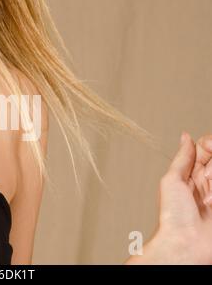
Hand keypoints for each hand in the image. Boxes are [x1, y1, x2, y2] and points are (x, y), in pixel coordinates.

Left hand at [127, 132, 211, 263]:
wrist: (187, 243)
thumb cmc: (174, 216)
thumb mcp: (172, 181)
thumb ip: (182, 158)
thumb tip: (185, 136)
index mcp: (193, 173)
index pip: (207, 146)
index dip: (210, 144)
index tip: (208, 148)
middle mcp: (209, 180)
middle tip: (207, 178)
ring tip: (210, 199)